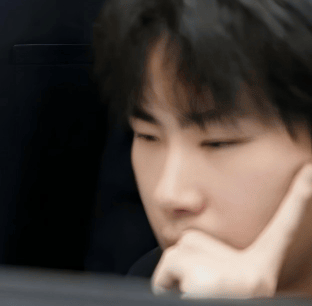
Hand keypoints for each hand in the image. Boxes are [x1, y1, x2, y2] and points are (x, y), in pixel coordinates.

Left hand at [151, 162, 311, 298]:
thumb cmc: (213, 299)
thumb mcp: (221, 286)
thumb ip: (213, 263)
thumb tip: (199, 245)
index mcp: (260, 275)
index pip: (282, 232)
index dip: (298, 201)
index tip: (311, 170)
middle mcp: (254, 275)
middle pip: (195, 241)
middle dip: (184, 266)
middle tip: (199, 296)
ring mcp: (234, 280)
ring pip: (176, 255)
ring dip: (172, 280)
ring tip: (193, 302)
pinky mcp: (210, 283)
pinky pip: (166, 272)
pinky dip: (164, 288)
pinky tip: (186, 303)